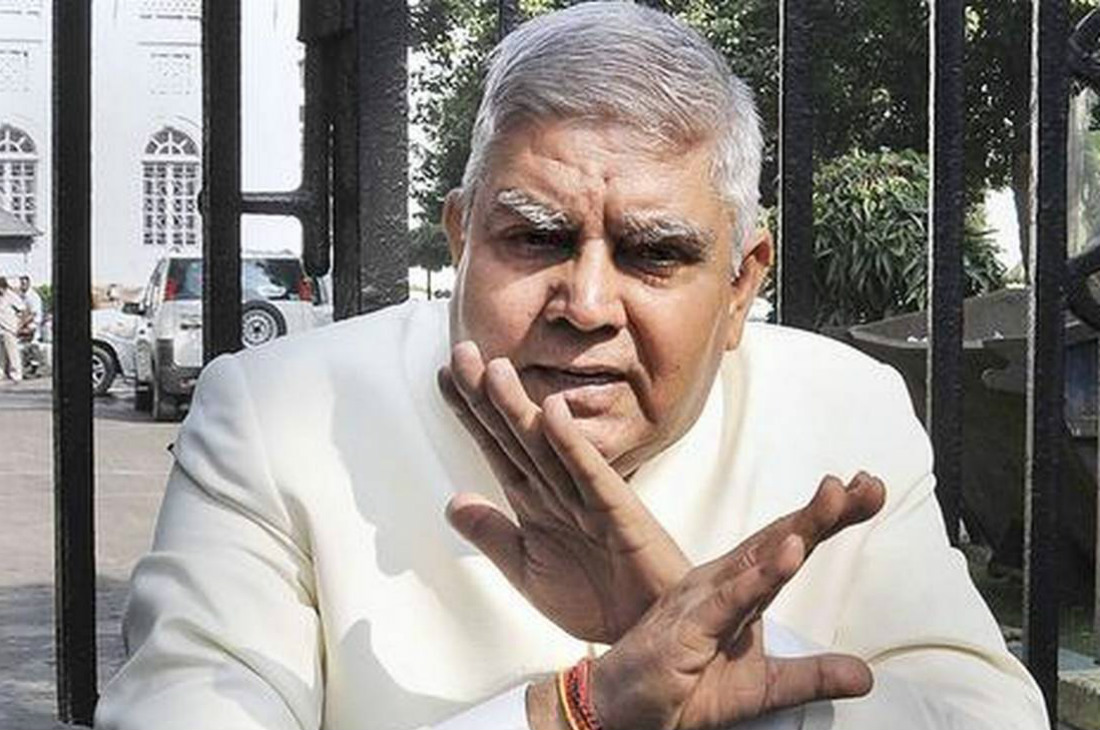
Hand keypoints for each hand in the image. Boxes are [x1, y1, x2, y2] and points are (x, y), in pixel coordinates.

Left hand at [439, 341, 689, 642]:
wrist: (646, 629)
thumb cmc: (596, 599)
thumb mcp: (527, 569)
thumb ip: (492, 534)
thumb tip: (452, 502)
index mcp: (537, 500)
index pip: (498, 446)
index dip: (471, 413)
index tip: (446, 376)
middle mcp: (559, 489)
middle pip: (516, 434)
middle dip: (486, 396)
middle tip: (461, 351)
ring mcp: (588, 495)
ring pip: (547, 444)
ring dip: (520, 408)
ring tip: (494, 369)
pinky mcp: (618, 510)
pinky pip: (590, 473)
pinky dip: (572, 443)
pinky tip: (554, 411)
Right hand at [581, 473, 885, 729]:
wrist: (618, 712)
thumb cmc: (680, 690)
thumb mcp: (761, 689)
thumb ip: (810, 676)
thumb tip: (866, 675)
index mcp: (737, 589)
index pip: (789, 545)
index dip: (829, 519)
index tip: (868, 491)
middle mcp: (719, 583)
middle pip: (780, 538)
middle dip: (825, 510)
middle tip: (867, 484)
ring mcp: (701, 600)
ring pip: (758, 557)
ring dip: (799, 527)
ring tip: (835, 498)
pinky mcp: (687, 627)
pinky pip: (729, 599)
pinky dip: (760, 575)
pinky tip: (788, 554)